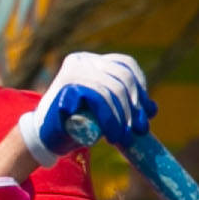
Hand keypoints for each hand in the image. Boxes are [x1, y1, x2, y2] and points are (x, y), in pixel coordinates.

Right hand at [32, 53, 151, 159]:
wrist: (45, 139)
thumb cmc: (75, 125)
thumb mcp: (105, 112)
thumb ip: (124, 106)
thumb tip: (153, 109)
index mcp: (92, 61)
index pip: (126, 64)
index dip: (141, 86)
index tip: (146, 112)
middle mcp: (82, 60)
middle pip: (122, 77)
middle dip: (135, 106)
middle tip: (139, 130)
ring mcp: (73, 70)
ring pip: (112, 89)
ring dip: (123, 117)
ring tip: (122, 137)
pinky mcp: (67, 85)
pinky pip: (99, 97)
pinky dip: (110, 118)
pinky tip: (112, 134)